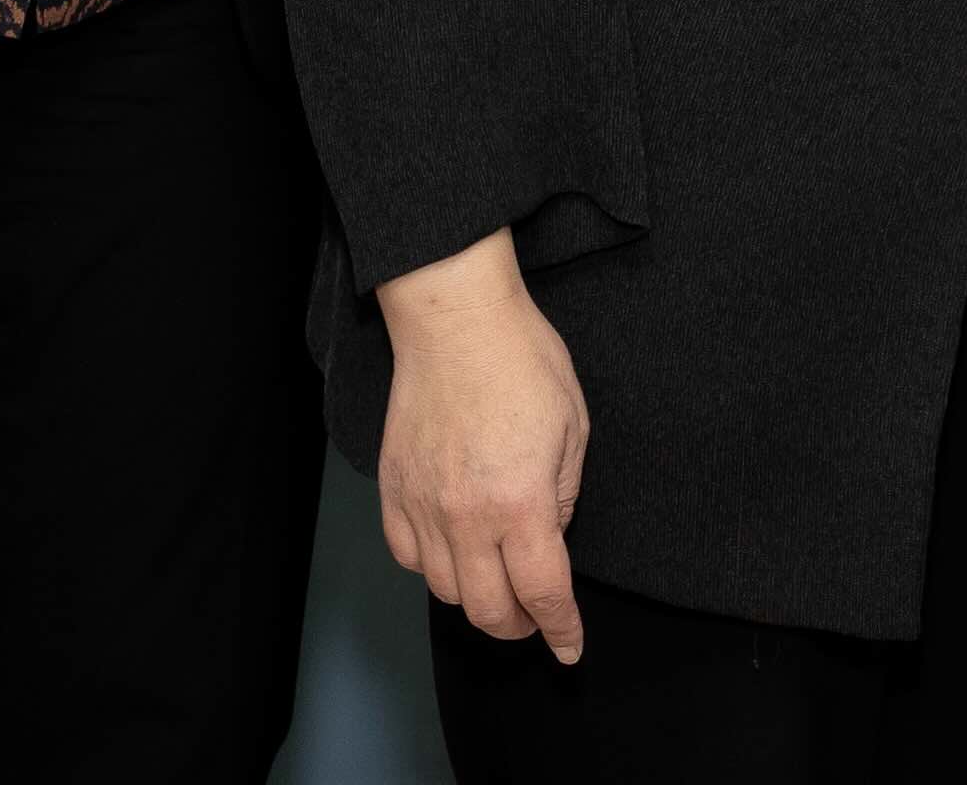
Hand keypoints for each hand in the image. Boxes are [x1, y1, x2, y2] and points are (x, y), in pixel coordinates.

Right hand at [376, 231, 591, 663]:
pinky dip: (432, 567)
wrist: (455, 318)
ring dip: (475, 598)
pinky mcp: (392, 487)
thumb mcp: (573, 429)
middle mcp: (467, 515)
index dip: (560, 631)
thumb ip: (563, 495)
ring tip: (495, 580)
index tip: (569, 648)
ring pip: (445, 591)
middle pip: (489, 610)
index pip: (543, 594)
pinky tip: (453, 549)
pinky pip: (407, 555)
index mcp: (522, 502)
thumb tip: (548, 536)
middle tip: (535, 614)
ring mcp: (423, 503)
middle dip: (519, 625)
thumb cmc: (522, 360)